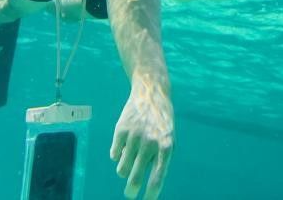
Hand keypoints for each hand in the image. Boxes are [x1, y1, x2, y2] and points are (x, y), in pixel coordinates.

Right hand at [111, 79, 173, 199]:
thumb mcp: (169, 139)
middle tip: (130, 194)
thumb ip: (160, 160)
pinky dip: (117, 154)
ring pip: (122, 169)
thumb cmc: (161, 122)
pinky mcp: (121, 130)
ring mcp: (134, 136)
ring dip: (124, 170)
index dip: (151, 194)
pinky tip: (124, 144)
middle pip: (135, 178)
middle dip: (131, 191)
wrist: (151, 93)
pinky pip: (114, 155)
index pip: (157, 178)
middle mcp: (150, 143)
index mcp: (166, 147)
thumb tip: (148, 185)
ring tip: (129, 160)